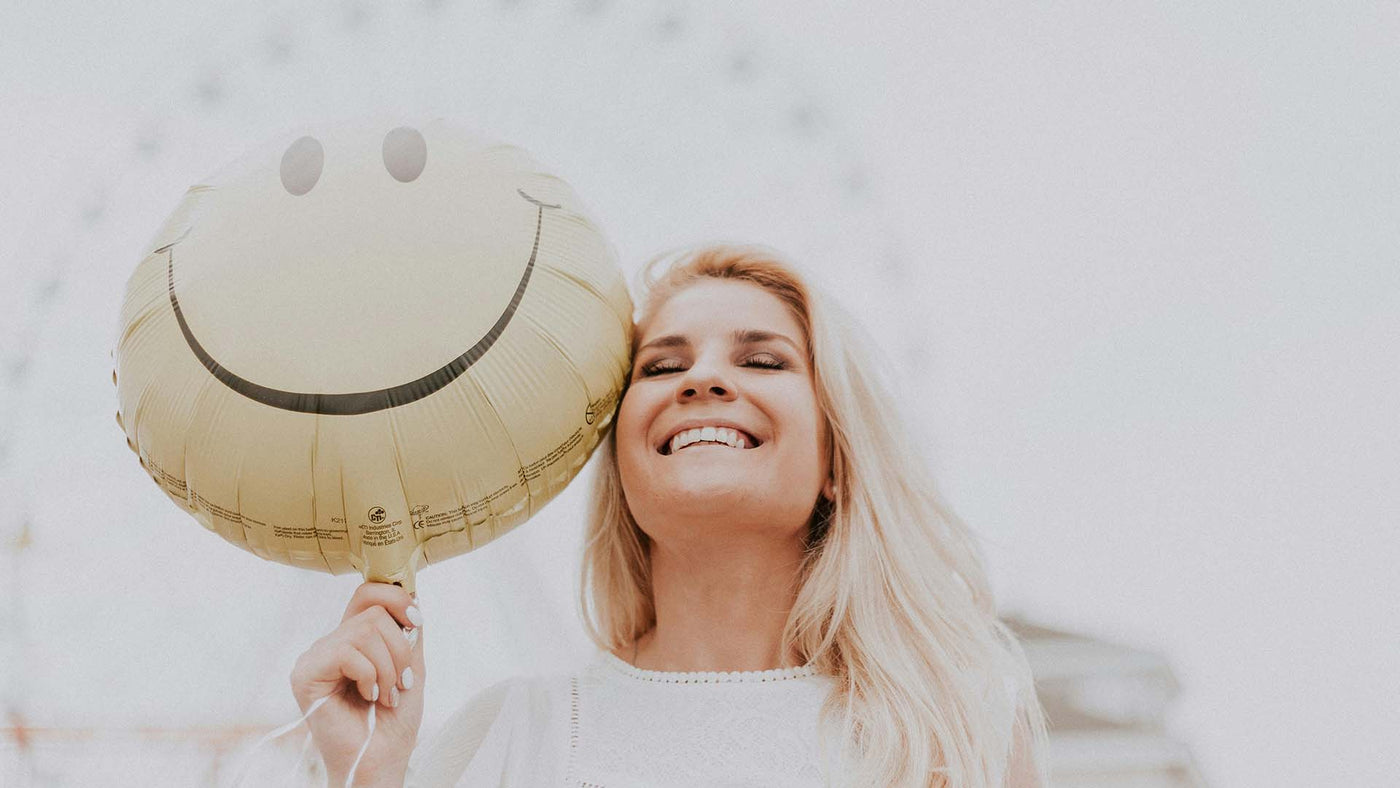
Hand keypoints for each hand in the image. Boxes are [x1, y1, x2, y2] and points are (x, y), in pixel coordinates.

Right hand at [290, 581, 425, 785]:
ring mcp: (316, 657)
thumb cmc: (393, 720)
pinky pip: (347, 652)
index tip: (416, 623)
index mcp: (353, 639)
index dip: (397, 598)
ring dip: (388, 667)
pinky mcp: (306, 674)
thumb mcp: (411, 665)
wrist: (381, 759)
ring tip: (386, 695)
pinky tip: (368, 696)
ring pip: (365, 630)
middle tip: (401, 682)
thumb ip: (409, 631)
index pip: (368, 593)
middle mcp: (331, 643)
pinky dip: (369, 675)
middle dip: (400, 648)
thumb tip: (412, 593)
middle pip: (373, 612)